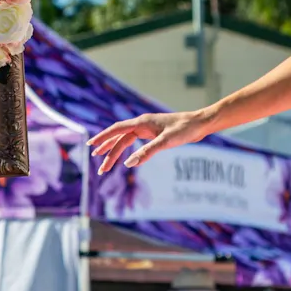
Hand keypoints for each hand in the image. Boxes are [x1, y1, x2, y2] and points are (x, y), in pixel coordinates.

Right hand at [88, 109, 213, 173]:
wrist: (200, 123)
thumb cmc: (184, 130)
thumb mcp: (166, 142)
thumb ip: (147, 152)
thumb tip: (129, 164)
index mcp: (142, 122)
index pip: (117, 130)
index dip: (103, 138)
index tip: (90, 145)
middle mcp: (142, 124)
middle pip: (119, 138)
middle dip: (108, 152)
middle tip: (100, 168)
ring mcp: (148, 129)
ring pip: (126, 140)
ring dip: (116, 152)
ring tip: (105, 164)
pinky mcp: (154, 134)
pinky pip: (135, 142)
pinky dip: (127, 150)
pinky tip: (125, 157)